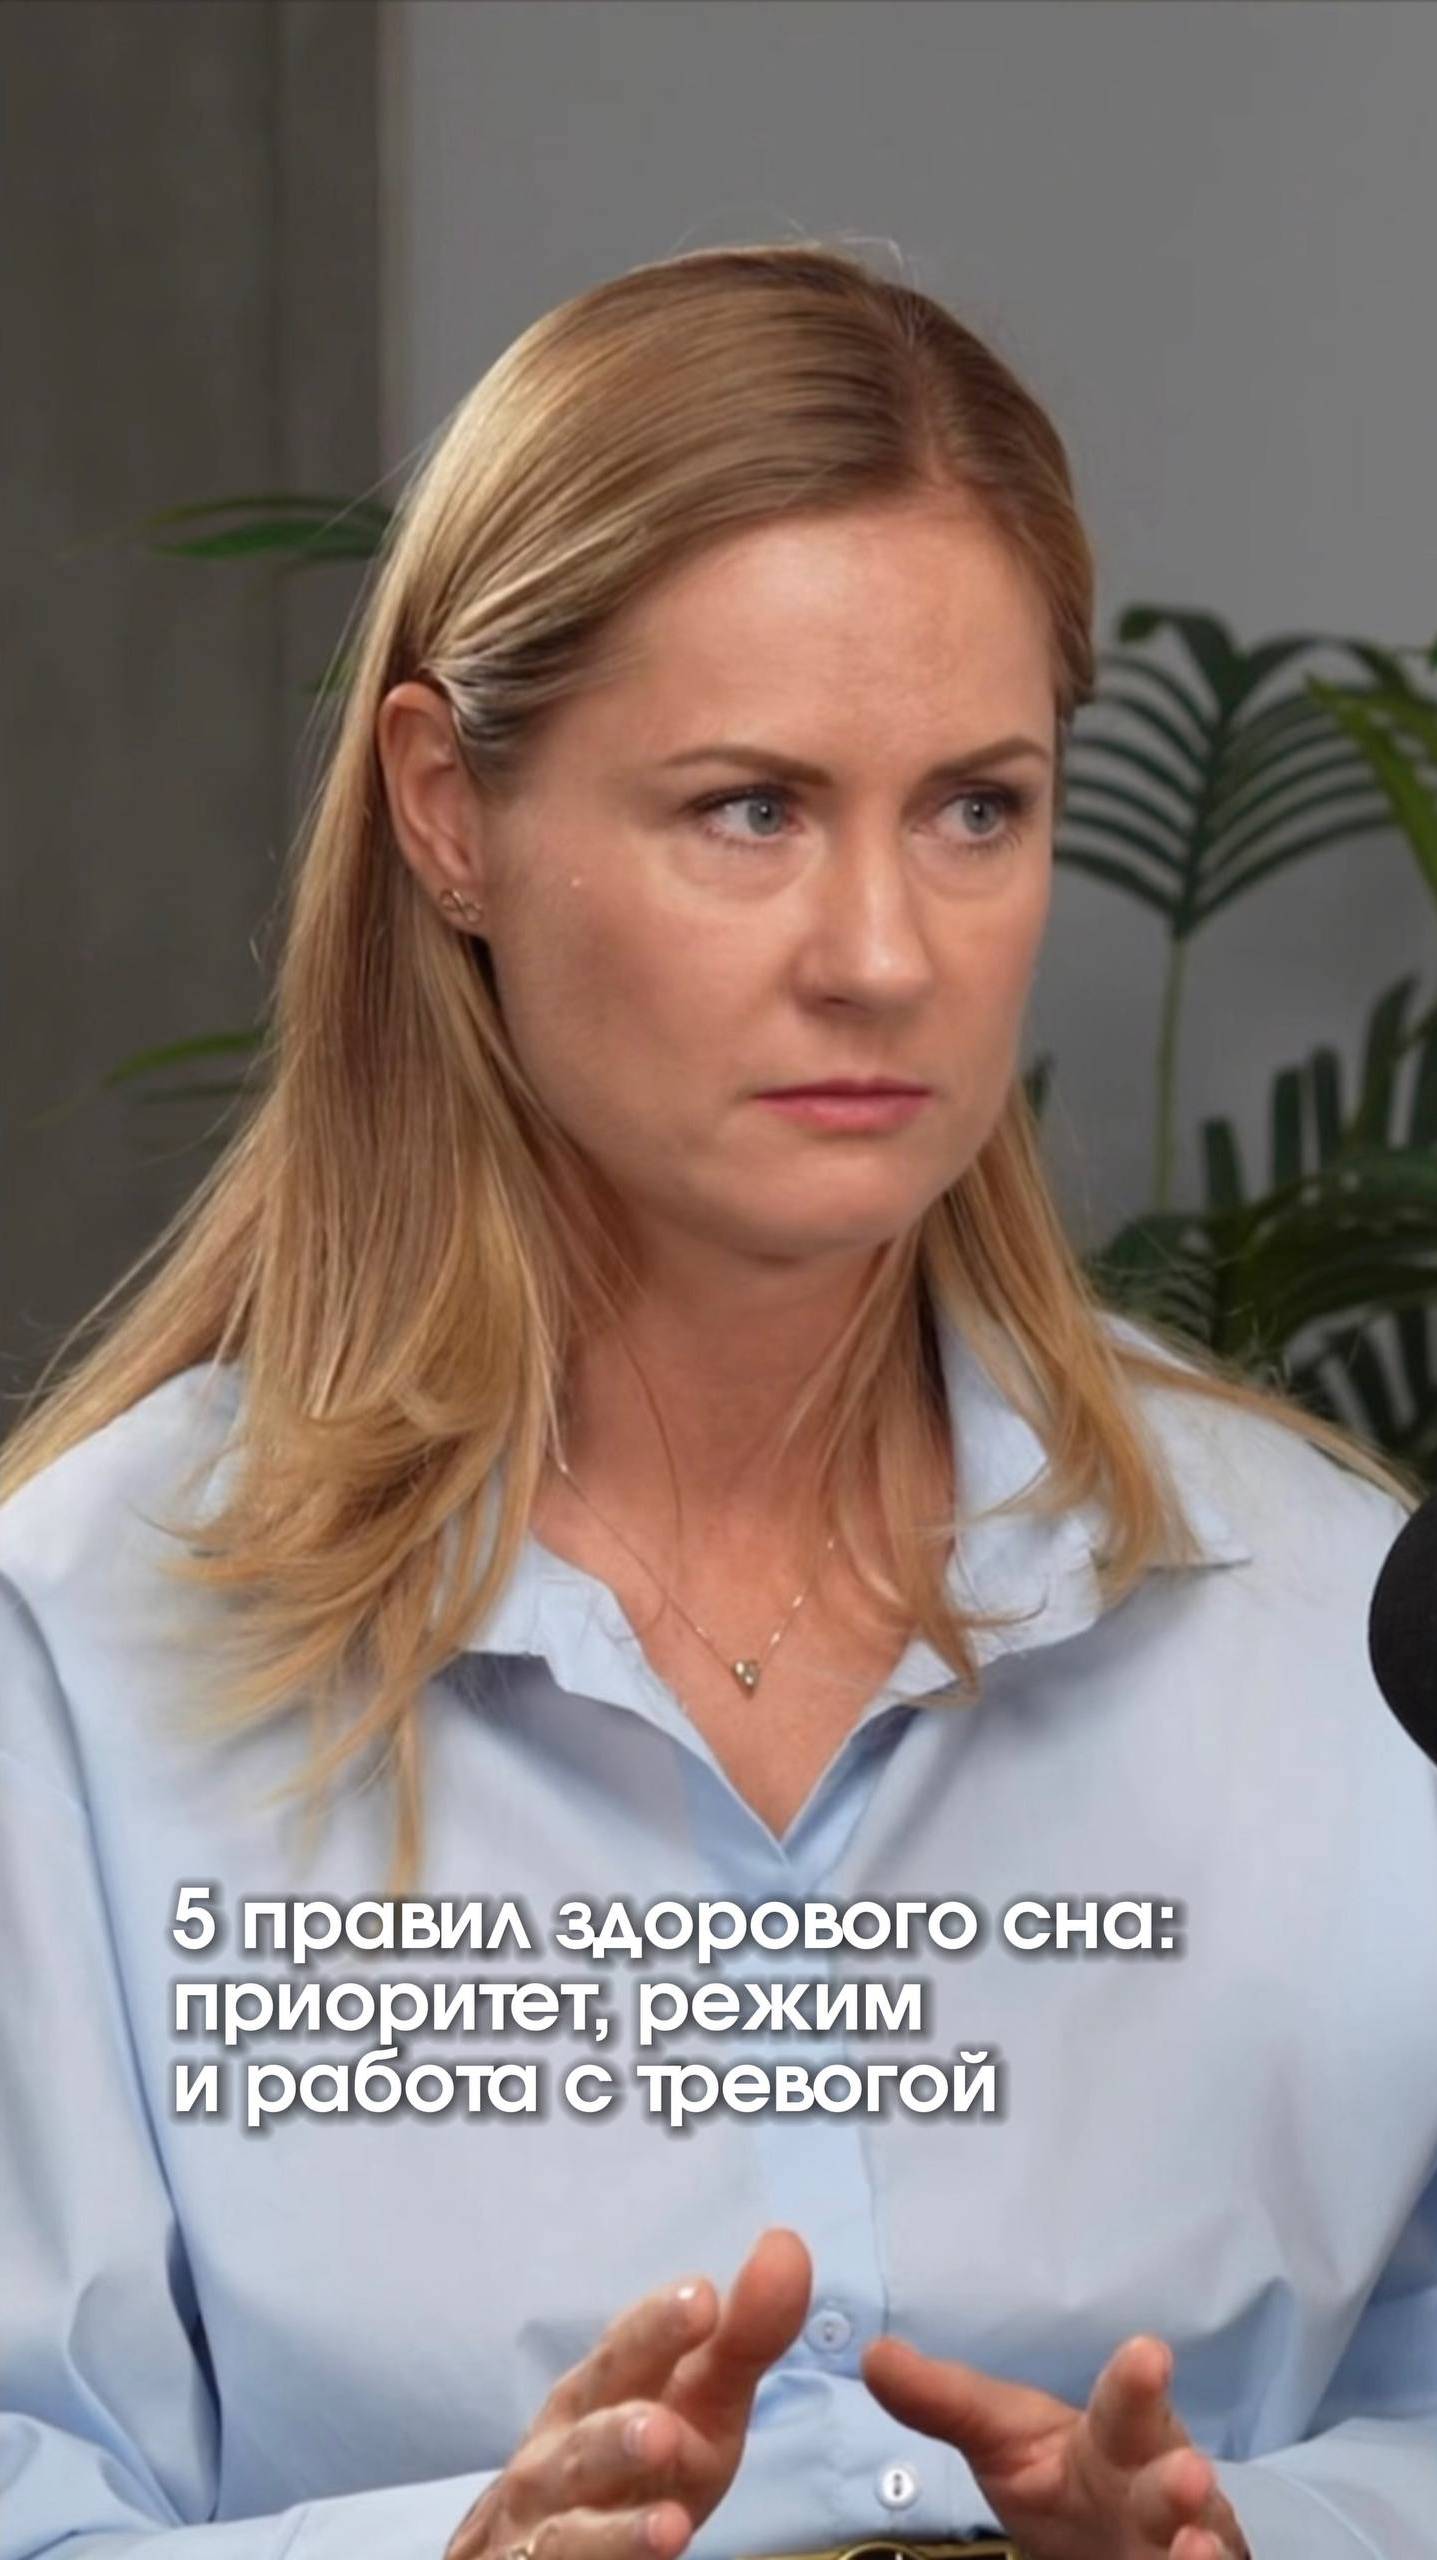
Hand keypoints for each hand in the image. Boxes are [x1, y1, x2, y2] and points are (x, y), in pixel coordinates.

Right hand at [446, 2227, 812, 2559]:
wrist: (550, 2538)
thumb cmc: (636, 2459)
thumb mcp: (699, 2404)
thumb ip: (744, 2337)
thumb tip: (787, 2245)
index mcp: (599, 2388)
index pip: (626, 2350)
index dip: (658, 2328)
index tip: (703, 2299)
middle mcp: (563, 2443)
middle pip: (590, 2423)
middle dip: (622, 2419)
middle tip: (665, 2421)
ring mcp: (547, 2512)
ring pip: (571, 2504)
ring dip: (613, 2498)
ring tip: (665, 2487)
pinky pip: (572, 2558)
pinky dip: (612, 2550)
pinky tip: (663, 2540)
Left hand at [862, 2329, 1251, 2559]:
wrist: (1112, 2544)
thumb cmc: (1063, 2478)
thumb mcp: (1001, 2437)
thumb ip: (944, 2401)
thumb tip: (872, 2355)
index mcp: (1116, 2438)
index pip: (1127, 2405)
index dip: (1137, 2383)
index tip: (1147, 2351)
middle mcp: (1157, 2491)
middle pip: (1174, 2482)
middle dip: (1181, 2481)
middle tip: (1187, 2471)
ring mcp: (1178, 2548)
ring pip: (1202, 2548)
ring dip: (1200, 2552)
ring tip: (1194, 2550)